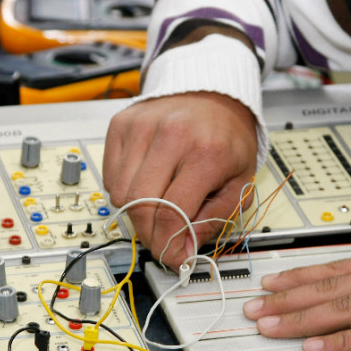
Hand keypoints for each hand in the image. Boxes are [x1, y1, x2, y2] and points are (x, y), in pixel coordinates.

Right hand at [103, 91, 258, 269]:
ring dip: (137, 211)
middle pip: (140, 206)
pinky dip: (124, 189)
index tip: (174, 257)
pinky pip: (110, 175)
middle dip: (150, 235)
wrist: (213, 92)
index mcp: (206, 152)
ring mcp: (141, 128)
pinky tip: (147, 181)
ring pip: (120, 194)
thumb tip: (185, 251)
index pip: (171, 214)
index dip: (168, 246)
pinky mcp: (121, 125)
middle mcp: (171, 135)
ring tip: (160, 202)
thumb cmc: (227, 136)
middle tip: (163, 239)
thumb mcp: (240, 182)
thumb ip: (216, 220)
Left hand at [243, 244, 350, 350]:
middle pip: (329, 287)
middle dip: (288, 299)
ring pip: (344, 307)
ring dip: (303, 318)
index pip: (335, 267)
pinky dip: (344, 341)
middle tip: (256, 308)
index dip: (299, 276)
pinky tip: (318, 347)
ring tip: (272, 326)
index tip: (270, 283)